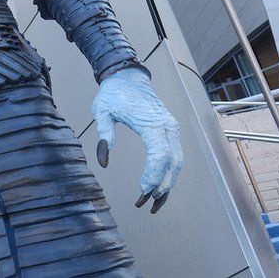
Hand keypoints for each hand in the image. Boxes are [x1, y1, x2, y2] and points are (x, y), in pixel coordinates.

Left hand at [91, 67, 182, 213]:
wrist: (127, 75)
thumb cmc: (113, 93)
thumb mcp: (101, 112)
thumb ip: (104, 136)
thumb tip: (102, 162)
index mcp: (152, 123)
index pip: (159, 156)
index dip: (153, 177)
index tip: (142, 193)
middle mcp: (167, 127)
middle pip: (172, 163)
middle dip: (161, 186)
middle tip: (146, 204)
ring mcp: (171, 128)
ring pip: (177, 161)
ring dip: (168, 182)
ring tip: (155, 201)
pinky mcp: (170, 129)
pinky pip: (175, 154)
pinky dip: (169, 171)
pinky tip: (159, 184)